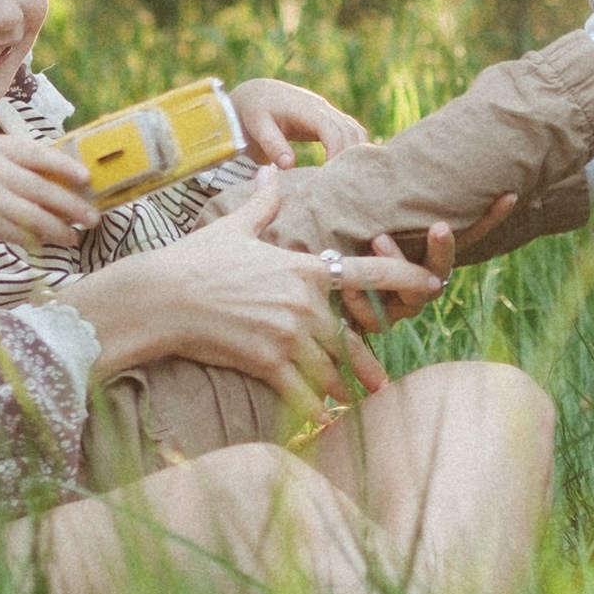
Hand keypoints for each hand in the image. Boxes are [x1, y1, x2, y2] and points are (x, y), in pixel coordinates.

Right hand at [0, 132, 96, 257]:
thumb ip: (25, 167)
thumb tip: (74, 180)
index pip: (38, 153)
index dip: (65, 166)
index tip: (87, 178)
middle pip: (41, 187)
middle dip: (71, 205)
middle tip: (92, 217)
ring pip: (33, 214)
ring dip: (58, 228)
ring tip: (73, 237)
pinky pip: (20, 232)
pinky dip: (38, 239)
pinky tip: (51, 242)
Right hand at [72, 171, 440, 422]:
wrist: (159, 297)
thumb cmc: (194, 259)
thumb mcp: (233, 227)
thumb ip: (262, 203)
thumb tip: (270, 172)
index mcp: (304, 266)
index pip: (368, 273)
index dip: (405, 280)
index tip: (433, 285)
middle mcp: (304, 302)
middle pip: (351, 336)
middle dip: (365, 361)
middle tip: (380, 380)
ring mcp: (288, 335)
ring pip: (330, 369)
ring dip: (340, 387)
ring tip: (351, 402)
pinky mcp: (268, 363)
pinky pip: (302, 393)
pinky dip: (314, 409)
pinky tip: (322, 422)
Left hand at [229, 75, 368, 167]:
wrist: (256, 94)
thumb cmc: (255, 112)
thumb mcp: (258, 127)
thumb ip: (273, 144)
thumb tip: (289, 165)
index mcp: (305, 109)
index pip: (332, 130)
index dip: (336, 152)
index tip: (330, 176)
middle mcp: (322, 108)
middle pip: (349, 131)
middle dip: (349, 158)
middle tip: (340, 185)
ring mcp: (328, 112)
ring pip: (355, 131)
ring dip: (355, 153)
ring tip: (346, 179)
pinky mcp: (329, 120)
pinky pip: (350, 132)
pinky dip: (353, 148)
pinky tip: (347, 169)